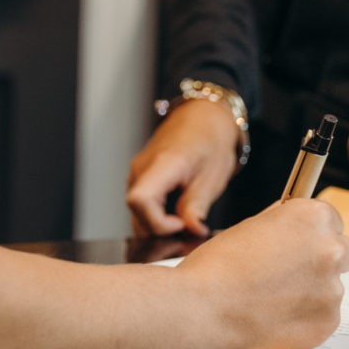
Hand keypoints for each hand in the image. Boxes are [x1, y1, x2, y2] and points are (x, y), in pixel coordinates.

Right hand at [125, 99, 243, 236]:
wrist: (203, 118)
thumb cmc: (210, 141)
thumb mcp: (212, 176)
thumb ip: (197, 206)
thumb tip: (192, 231)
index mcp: (162, 164)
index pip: (140, 201)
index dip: (158, 222)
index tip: (182, 223)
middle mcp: (142, 168)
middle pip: (136, 212)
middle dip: (161, 229)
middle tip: (189, 226)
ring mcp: (138, 173)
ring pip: (137, 212)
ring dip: (159, 224)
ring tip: (184, 218)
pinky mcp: (139, 178)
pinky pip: (141, 205)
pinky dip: (156, 215)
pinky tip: (176, 211)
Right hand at [178, 197, 348, 348]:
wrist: (199, 312)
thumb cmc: (214, 269)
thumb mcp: (248, 229)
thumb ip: (281, 225)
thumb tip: (293, 227)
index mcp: (311, 217)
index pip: (331, 219)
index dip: (312, 233)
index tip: (301, 243)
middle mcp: (330, 250)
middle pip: (343, 253)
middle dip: (322, 261)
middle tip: (291, 274)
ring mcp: (332, 289)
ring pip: (331, 289)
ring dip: (311, 294)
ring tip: (271, 302)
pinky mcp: (327, 323)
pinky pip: (324, 318)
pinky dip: (305, 320)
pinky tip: (274, 319)